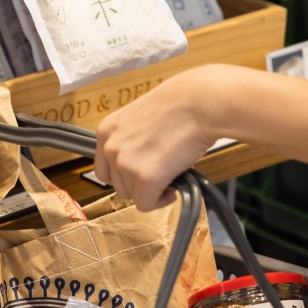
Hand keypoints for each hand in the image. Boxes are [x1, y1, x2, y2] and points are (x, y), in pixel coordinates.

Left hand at [94, 67, 225, 210]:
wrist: (202, 103)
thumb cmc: (182, 104)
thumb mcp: (143, 118)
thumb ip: (133, 140)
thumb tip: (139, 163)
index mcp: (107, 130)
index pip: (105, 168)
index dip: (126, 175)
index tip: (142, 173)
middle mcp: (110, 147)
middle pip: (118, 185)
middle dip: (139, 183)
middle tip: (162, 172)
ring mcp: (125, 163)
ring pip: (132, 196)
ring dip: (151, 190)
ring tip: (171, 172)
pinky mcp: (144, 178)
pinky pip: (146, 204)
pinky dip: (161, 201)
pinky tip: (173, 188)